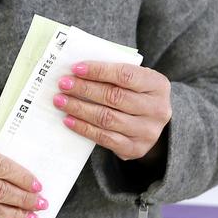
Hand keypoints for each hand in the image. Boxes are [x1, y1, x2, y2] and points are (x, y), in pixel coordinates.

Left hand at [53, 61, 171, 161]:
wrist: (150, 123)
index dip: (99, 71)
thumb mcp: (133, 79)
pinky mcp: (135, 149)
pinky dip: (84, 128)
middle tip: (63, 84)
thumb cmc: (134, 93)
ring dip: (79, 108)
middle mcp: (157, 109)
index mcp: (157, 84)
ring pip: (107, 118)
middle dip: (85, 89)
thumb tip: (76, 70)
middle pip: (114, 97)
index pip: (126, 75)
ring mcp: (147, 131)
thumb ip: (112, 72)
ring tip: (60, 101)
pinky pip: (105, 138)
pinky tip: (68, 120)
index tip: (75, 68)